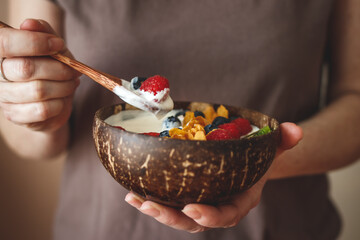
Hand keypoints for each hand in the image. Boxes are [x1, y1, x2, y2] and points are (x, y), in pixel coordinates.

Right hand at [0, 19, 79, 131]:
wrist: (55, 99)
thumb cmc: (51, 67)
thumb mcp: (52, 46)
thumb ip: (43, 31)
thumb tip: (29, 24)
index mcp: (1, 52)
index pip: (4, 42)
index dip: (34, 42)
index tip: (58, 44)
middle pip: (26, 68)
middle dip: (59, 69)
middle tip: (73, 71)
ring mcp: (4, 96)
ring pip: (38, 90)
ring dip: (63, 87)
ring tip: (70, 84)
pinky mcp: (15, 115)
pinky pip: (43, 110)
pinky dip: (60, 104)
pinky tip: (61, 99)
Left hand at [125, 122, 302, 231]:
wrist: (245, 161)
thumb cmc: (256, 157)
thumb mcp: (269, 148)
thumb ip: (281, 141)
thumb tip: (295, 130)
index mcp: (239, 200)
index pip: (227, 214)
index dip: (211, 216)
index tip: (192, 209)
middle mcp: (217, 205)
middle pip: (195, 221)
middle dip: (173, 217)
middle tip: (152, 207)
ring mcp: (199, 201)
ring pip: (176, 214)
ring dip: (155, 209)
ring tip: (135, 199)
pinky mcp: (184, 194)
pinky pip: (167, 201)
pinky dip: (149, 198)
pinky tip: (131, 192)